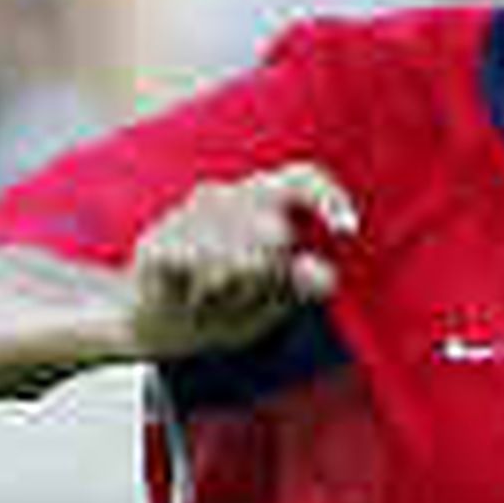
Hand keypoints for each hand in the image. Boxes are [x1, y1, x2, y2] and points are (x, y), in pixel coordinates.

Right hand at [126, 163, 357, 358]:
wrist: (156, 324)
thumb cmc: (225, 304)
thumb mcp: (275, 301)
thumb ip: (301, 286)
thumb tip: (323, 273)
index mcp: (262, 203)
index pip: (302, 178)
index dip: (328, 197)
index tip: (347, 229)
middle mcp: (226, 196)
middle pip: (275, 231)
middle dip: (273, 276)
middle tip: (247, 294)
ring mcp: (187, 214)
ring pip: (240, 258)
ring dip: (238, 294)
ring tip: (218, 299)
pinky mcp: (158, 244)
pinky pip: (201, 271)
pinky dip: (204, 296)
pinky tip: (193, 299)